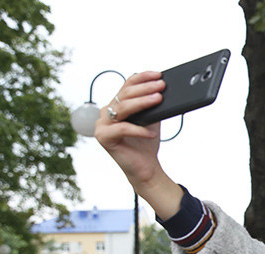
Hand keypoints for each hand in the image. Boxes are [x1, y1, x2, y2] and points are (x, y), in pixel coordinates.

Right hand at [94, 71, 182, 219]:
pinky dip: (139, 129)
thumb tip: (163, 88)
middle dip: (144, 89)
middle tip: (161, 86)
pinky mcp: (103, 138)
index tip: (158, 75)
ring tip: (158, 99)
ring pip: (122, 108)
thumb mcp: (152, 119)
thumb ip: (152, 105)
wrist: (146, 167)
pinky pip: (122, 128)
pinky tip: (151, 132)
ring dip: (142, 102)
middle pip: (124, 95)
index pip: (127, 85)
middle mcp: (106, 112)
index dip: (142, 78)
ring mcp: (102, 125)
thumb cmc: (147, 143)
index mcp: (116, 105)